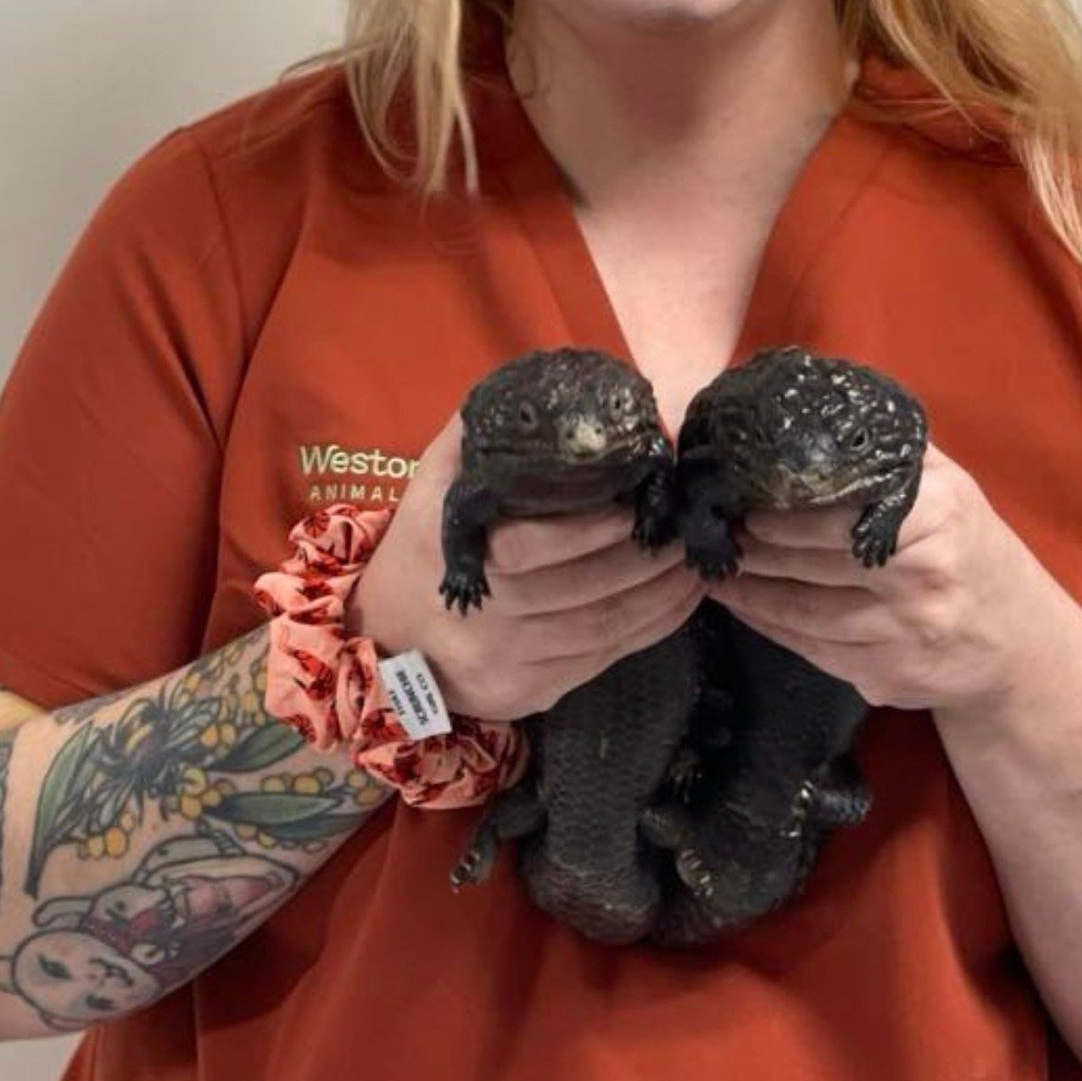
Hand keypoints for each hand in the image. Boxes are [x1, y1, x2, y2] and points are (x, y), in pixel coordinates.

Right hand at [349, 411, 706, 722]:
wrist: (387, 641)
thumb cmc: (422, 546)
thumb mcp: (433, 483)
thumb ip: (478, 437)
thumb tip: (542, 387)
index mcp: (458, 555)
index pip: (529, 549)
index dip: (586, 532)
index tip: (631, 505)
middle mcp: (486, 617)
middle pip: (581, 594)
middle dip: (644, 562)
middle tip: (684, 526)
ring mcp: (510, 662)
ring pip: (602, 632)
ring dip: (661, 597)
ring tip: (694, 560)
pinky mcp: (533, 693)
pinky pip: (603, 661)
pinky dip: (651, 631)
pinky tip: (679, 601)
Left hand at [716, 441, 1055, 713]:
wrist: (1020, 640)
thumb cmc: (967, 545)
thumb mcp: (947, 486)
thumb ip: (887, 454)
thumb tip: (814, 407)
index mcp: (936, 515)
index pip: (840, 513)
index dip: (782, 512)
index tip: (740, 499)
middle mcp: (922, 575)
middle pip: (813, 563)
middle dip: (753, 549)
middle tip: (711, 530)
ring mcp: (904, 633)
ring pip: (804, 612)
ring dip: (750, 592)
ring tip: (713, 567)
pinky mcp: (887, 676)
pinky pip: (812, 649)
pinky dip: (771, 627)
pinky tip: (745, 605)